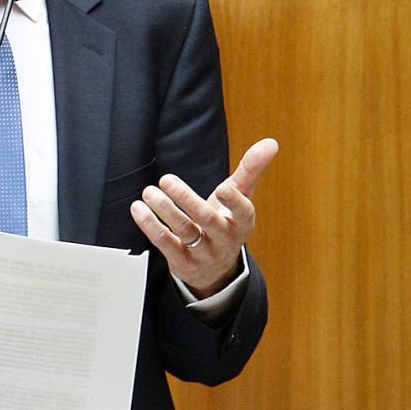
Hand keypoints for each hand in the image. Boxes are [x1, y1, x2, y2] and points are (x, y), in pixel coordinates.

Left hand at [131, 137, 278, 296]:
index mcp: (242, 222)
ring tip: (149, 192)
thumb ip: (251, 169)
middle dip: (186, 199)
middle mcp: (225, 240)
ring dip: (165, 210)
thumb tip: (271, 142)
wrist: (215, 267)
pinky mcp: (183, 263)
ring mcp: (204, 254)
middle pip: (206, 220)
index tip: (223, 187)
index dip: (234, 201)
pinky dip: (151, 226)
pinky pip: (165, 244)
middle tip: (166, 179)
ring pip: (184, 231)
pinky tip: (139, 209)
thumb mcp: (241, 196)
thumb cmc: (226, 221)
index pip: (242, 212)